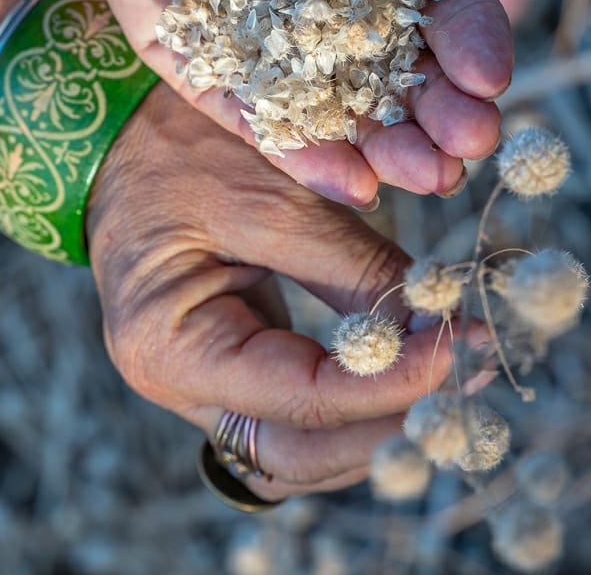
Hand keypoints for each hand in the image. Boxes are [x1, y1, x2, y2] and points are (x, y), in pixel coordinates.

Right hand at [87, 82, 489, 500]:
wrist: (121, 135)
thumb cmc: (179, 149)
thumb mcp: (272, 196)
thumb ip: (356, 269)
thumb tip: (443, 325)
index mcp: (169, 344)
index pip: (302, 401)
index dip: (393, 383)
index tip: (464, 346)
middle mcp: (175, 385)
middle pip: (300, 455)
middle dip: (391, 422)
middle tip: (470, 371)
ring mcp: (197, 383)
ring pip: (301, 450)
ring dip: (377, 422)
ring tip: (450, 370)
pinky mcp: (225, 364)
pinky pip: (294, 414)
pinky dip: (352, 401)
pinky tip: (402, 364)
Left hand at [94, 0, 513, 205]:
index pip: (444, 17)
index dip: (472, 46)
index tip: (490, 75)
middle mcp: (339, 21)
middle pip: (400, 81)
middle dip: (441, 117)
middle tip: (469, 141)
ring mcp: (275, 49)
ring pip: (339, 114)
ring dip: (387, 151)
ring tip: (427, 177)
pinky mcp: (210, 67)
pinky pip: (257, 119)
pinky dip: (301, 153)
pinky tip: (351, 184)